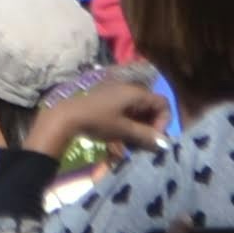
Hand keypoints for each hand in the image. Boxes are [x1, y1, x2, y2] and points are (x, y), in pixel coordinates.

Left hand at [29, 71, 167, 159]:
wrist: (68, 116)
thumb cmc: (98, 121)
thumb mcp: (124, 130)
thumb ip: (146, 135)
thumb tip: (165, 143)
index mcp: (136, 92)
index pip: (162, 103)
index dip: (163, 121)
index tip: (153, 138)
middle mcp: (129, 89)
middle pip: (151, 106)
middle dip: (151, 125)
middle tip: (144, 143)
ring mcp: (118, 93)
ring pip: (139, 110)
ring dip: (140, 126)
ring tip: (133, 142)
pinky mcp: (108, 99)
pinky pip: (127, 110)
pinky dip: (129, 122)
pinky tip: (123, 136)